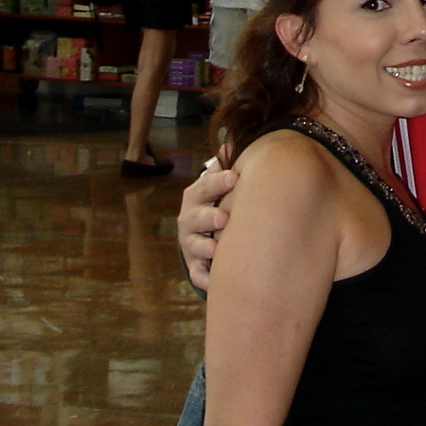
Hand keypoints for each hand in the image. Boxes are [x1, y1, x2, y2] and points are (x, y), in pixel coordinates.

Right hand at [177, 160, 238, 291]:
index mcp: (197, 197)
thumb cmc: (218, 200)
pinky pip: (198, 275)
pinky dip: (205, 279)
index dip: (218, 183)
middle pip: (195, 218)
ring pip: (194, 247)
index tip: (236, 177)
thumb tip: (231, 143)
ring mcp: (191, 244)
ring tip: (216, 249)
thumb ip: (225, 165)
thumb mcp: (219, 182)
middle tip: (224, 218)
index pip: (205, 187)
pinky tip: (214, 282)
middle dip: (208, 217)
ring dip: (204, 248)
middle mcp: (190, 220)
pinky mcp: (196, 266)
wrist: (204, 232)